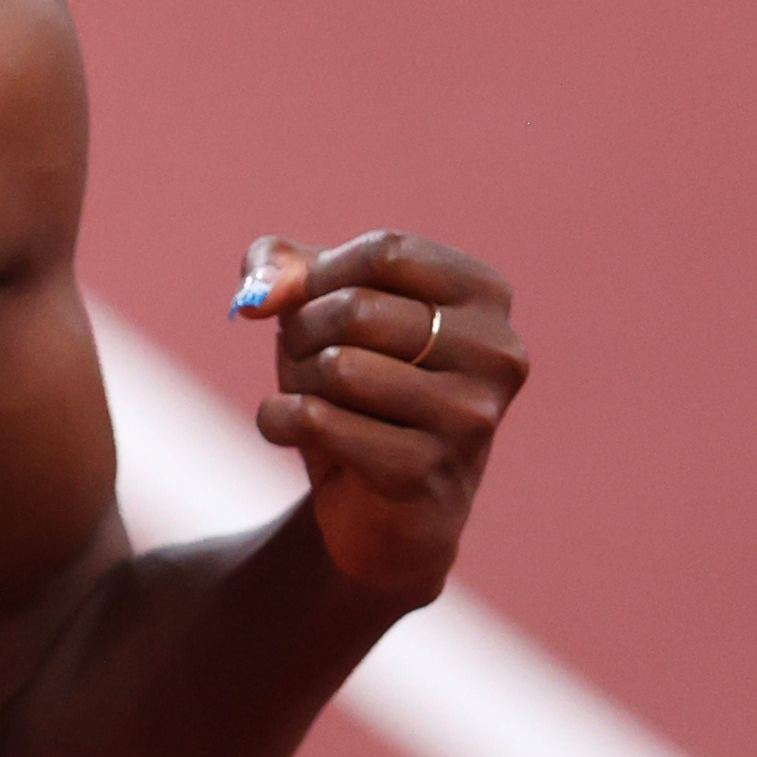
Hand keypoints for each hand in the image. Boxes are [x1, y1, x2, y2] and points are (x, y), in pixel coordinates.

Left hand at [229, 230, 528, 602]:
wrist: (376, 505)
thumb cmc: (354, 386)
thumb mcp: (317, 307)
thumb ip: (281, 266)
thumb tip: (260, 294)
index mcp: (486, 296)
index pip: (387, 251)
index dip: (323, 275)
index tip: (311, 305)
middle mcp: (496, 353)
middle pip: (357, 308)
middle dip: (302, 332)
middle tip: (305, 360)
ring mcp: (470, 418)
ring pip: (340, 367)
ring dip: (295, 379)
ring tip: (311, 397)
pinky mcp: (427, 473)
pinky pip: (319, 421)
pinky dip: (278, 420)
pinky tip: (289, 431)